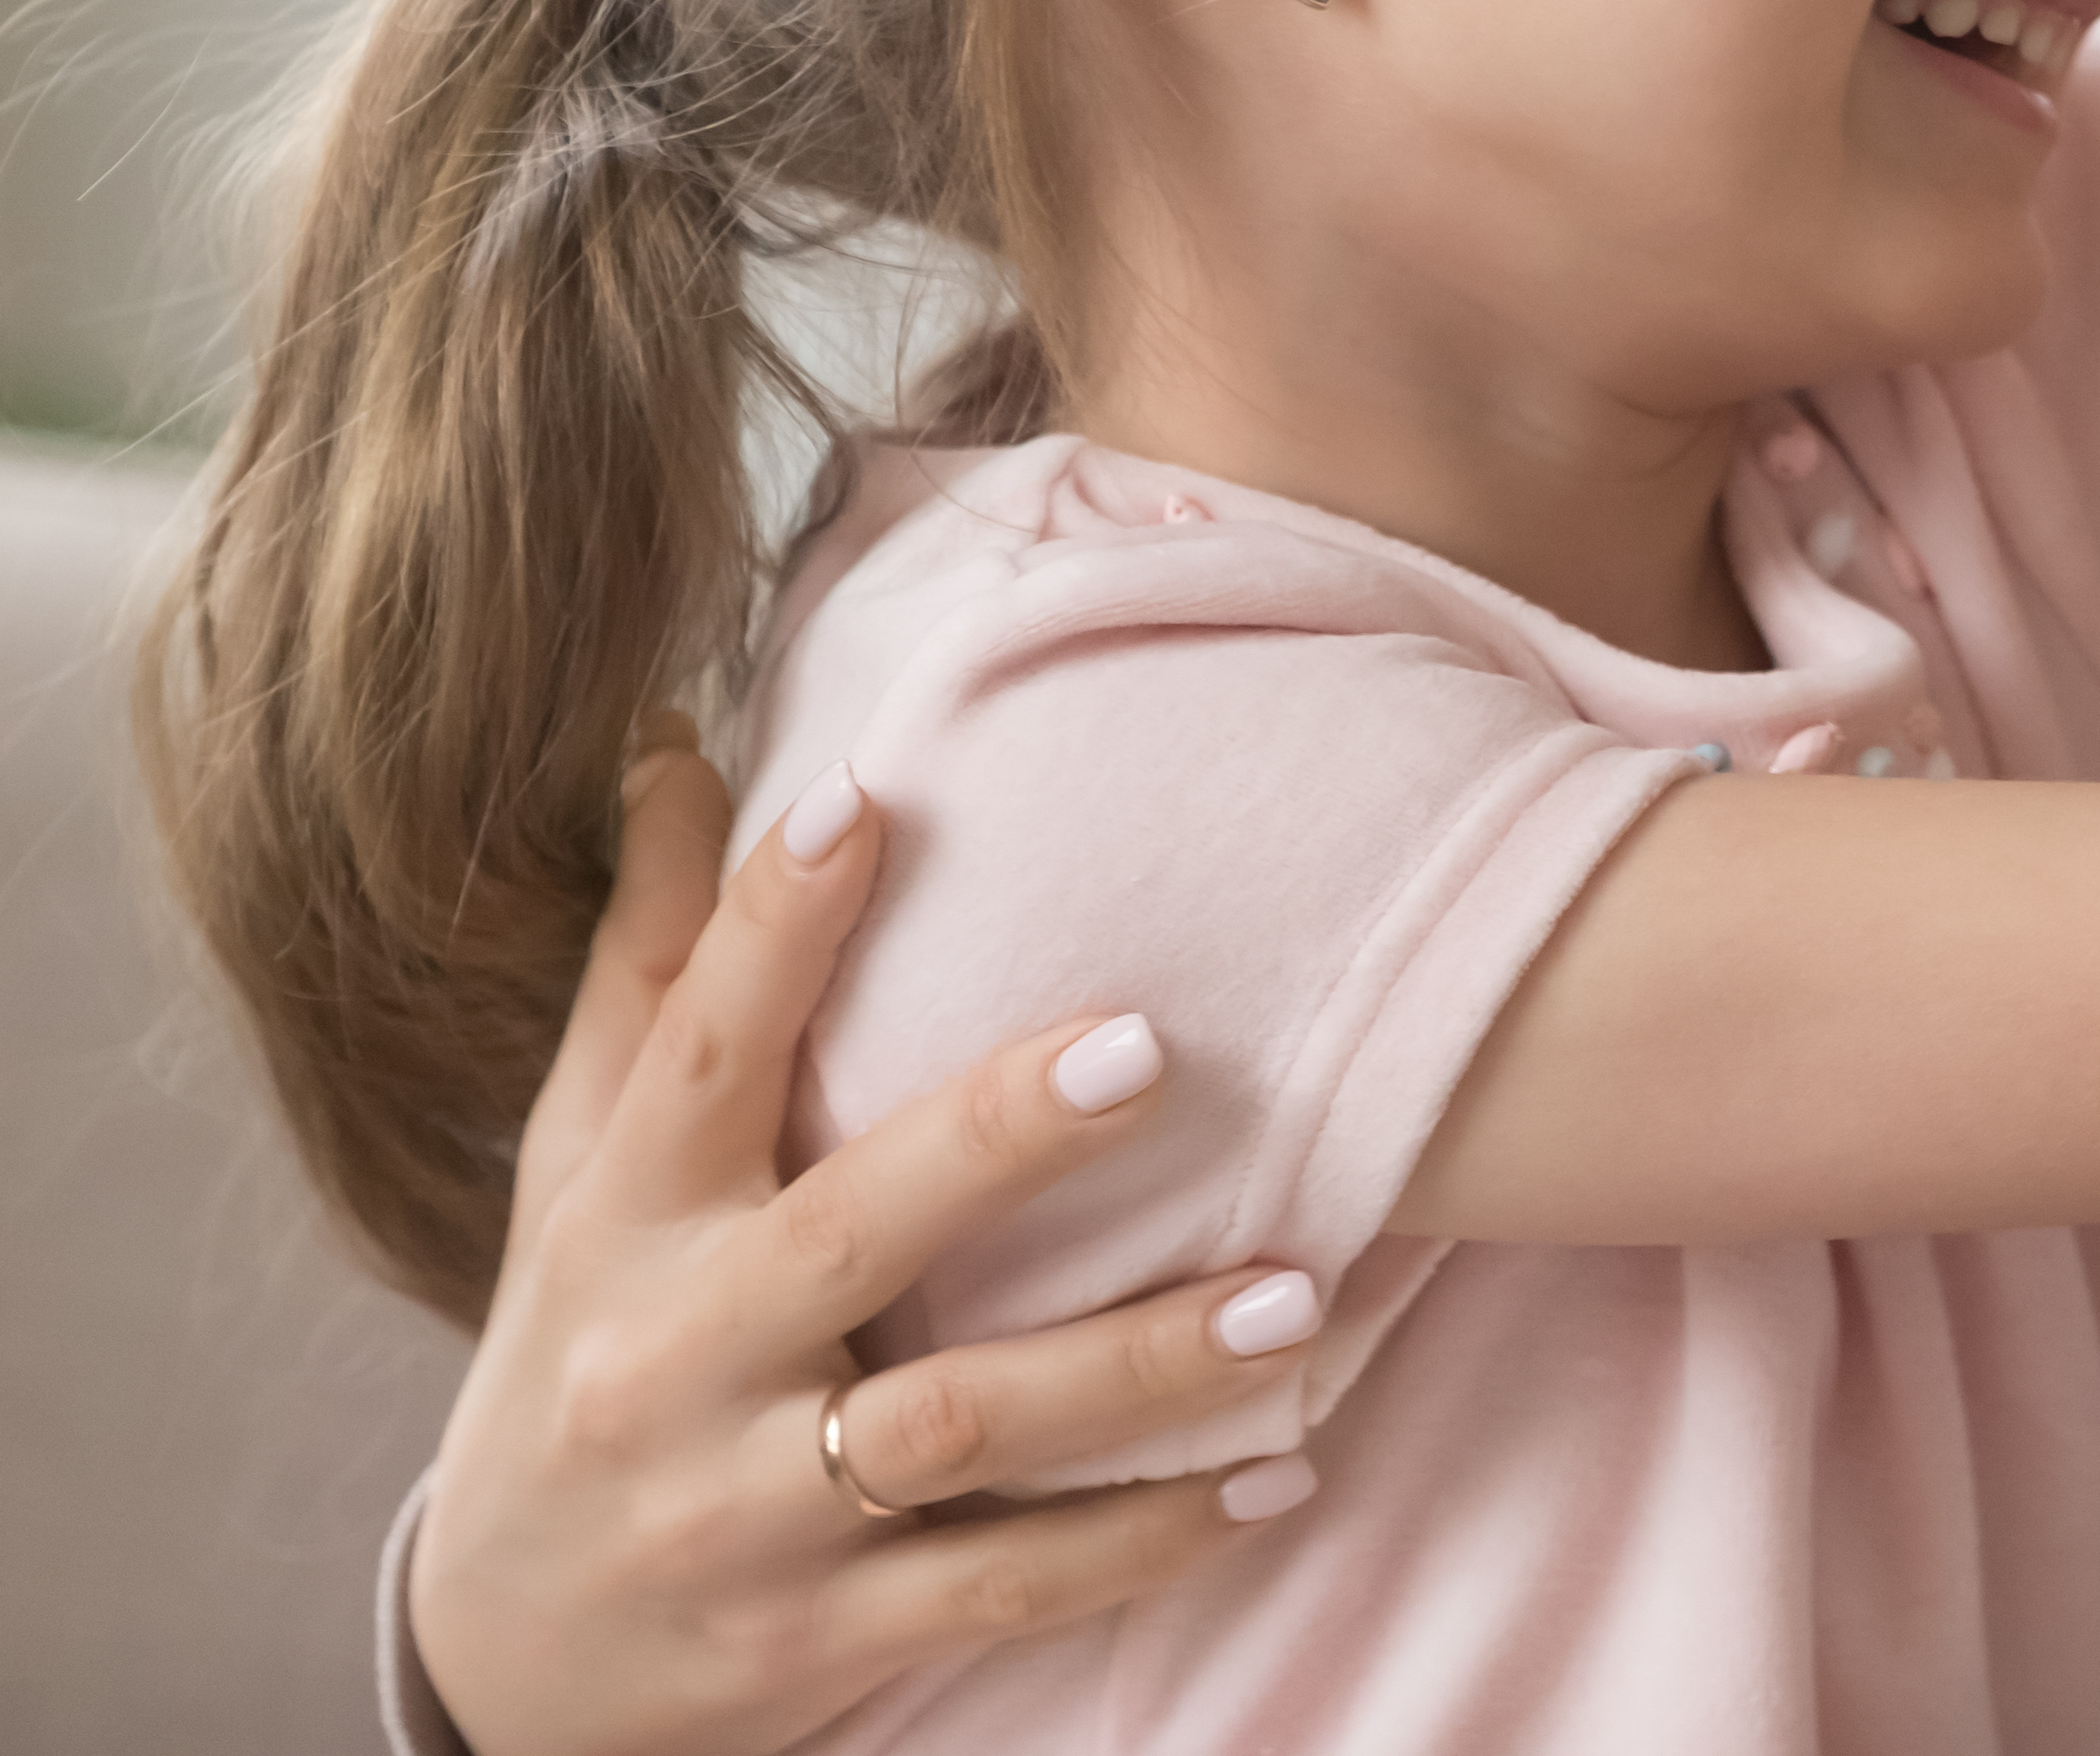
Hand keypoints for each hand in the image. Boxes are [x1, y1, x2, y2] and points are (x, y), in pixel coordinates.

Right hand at [410, 723, 1311, 1755]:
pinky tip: (1277, 1478)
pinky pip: (1002, 1588)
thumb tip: (679, 746)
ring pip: (960, 1429)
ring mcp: (747, 1512)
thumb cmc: (578, 1348)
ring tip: (1299, 1296)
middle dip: (994, 1143)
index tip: (865, 794)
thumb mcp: (577, 1169)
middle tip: (1154, 1046)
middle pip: (849, 1232)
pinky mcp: (817, 1639)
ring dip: (1135, 1367)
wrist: (492, 1662)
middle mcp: (678, 1358)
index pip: (694, 1051)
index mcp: (623, 1220)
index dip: (769, 925)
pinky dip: (1144, 1541)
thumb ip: (645, 970)